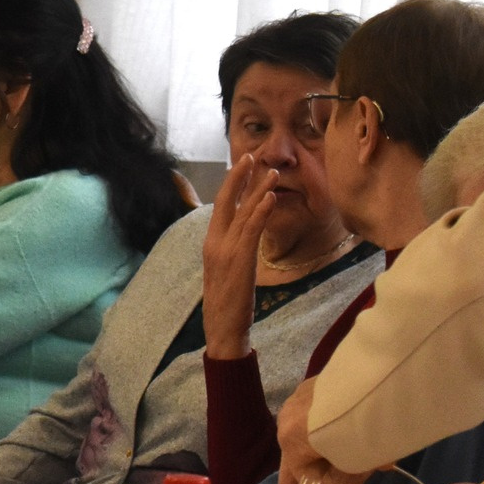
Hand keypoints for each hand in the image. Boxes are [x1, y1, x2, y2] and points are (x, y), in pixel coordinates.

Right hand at [201, 154, 276, 359]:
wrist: (223, 328)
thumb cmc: (227, 303)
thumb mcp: (226, 271)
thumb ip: (231, 251)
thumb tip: (241, 238)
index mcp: (211, 244)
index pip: (220, 207)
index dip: (230, 185)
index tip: (242, 167)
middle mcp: (215, 242)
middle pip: (225, 202)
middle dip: (239, 177)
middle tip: (251, 156)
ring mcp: (226, 250)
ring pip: (242, 212)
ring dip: (257, 189)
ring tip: (271, 172)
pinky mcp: (240, 259)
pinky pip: (251, 229)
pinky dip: (260, 211)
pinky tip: (269, 197)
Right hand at [273, 378, 369, 483]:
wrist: (372, 385)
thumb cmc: (355, 433)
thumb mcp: (350, 470)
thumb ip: (341, 479)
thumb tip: (353, 468)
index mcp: (290, 440)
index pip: (294, 473)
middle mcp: (289, 416)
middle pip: (304, 448)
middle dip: (327, 463)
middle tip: (352, 470)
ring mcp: (303, 395)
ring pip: (317, 428)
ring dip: (339, 442)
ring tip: (376, 450)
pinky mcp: (320, 381)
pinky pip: (327, 410)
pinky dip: (342, 422)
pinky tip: (368, 426)